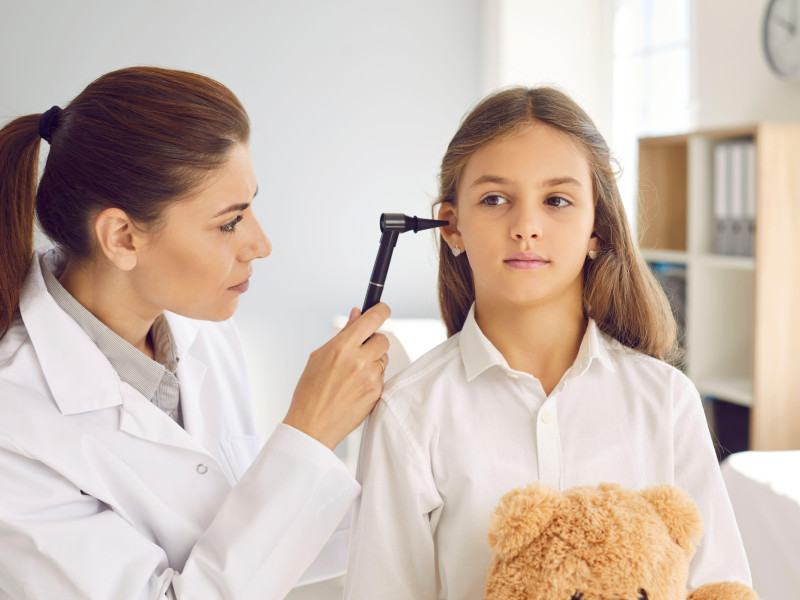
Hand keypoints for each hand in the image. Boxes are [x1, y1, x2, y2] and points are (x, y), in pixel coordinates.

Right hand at [283, 303, 390, 449]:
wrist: (312, 426)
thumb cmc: (310, 390)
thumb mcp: (319, 356)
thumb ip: (343, 333)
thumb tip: (357, 313)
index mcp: (342, 347)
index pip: (372, 319)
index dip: (381, 310)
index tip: (382, 309)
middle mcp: (359, 360)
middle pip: (383, 339)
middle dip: (374, 341)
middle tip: (360, 349)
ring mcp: (370, 378)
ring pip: (383, 359)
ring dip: (373, 361)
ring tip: (353, 374)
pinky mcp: (376, 393)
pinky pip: (382, 377)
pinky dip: (372, 378)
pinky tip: (354, 387)